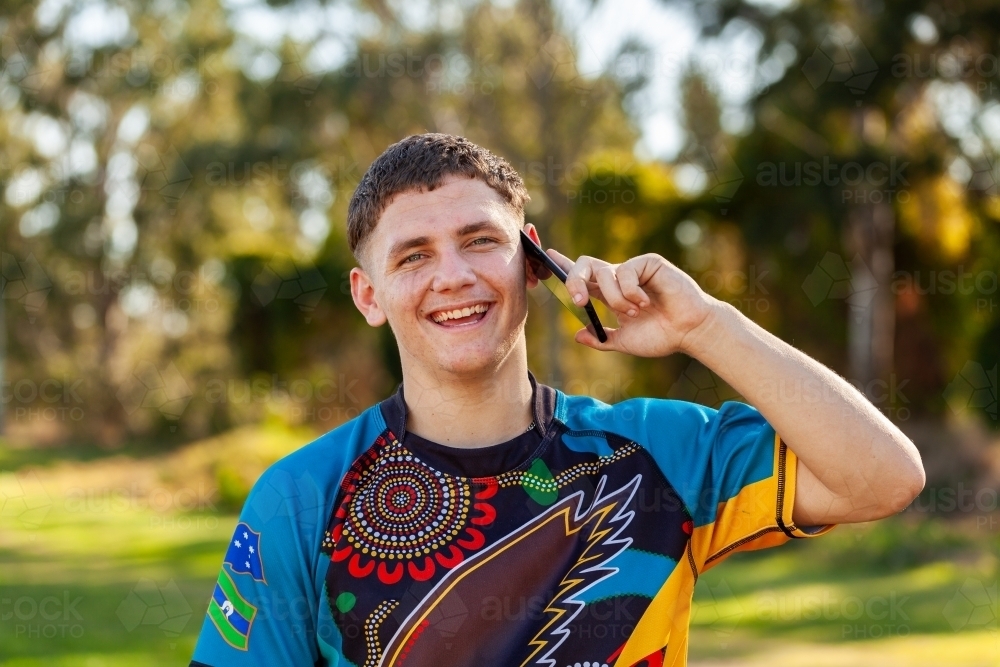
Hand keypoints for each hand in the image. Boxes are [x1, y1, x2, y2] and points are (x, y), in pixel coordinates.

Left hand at [546, 250, 718, 357]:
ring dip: (614, 297)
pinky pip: (626, 271)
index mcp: (610, 293)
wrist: (688, 332)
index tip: (545, 257)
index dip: (563, 266)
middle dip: (574, 279)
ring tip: (634, 312)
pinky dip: (630, 291)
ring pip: (604, 272)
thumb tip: (577, 335)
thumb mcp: (624, 342)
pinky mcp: (649, 263)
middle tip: (578, 299)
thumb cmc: (661, 336)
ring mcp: (633, 269)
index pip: (582, 276)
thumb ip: (601, 339)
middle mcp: (618, 278)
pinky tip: (646, 301)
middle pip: (584, 265)